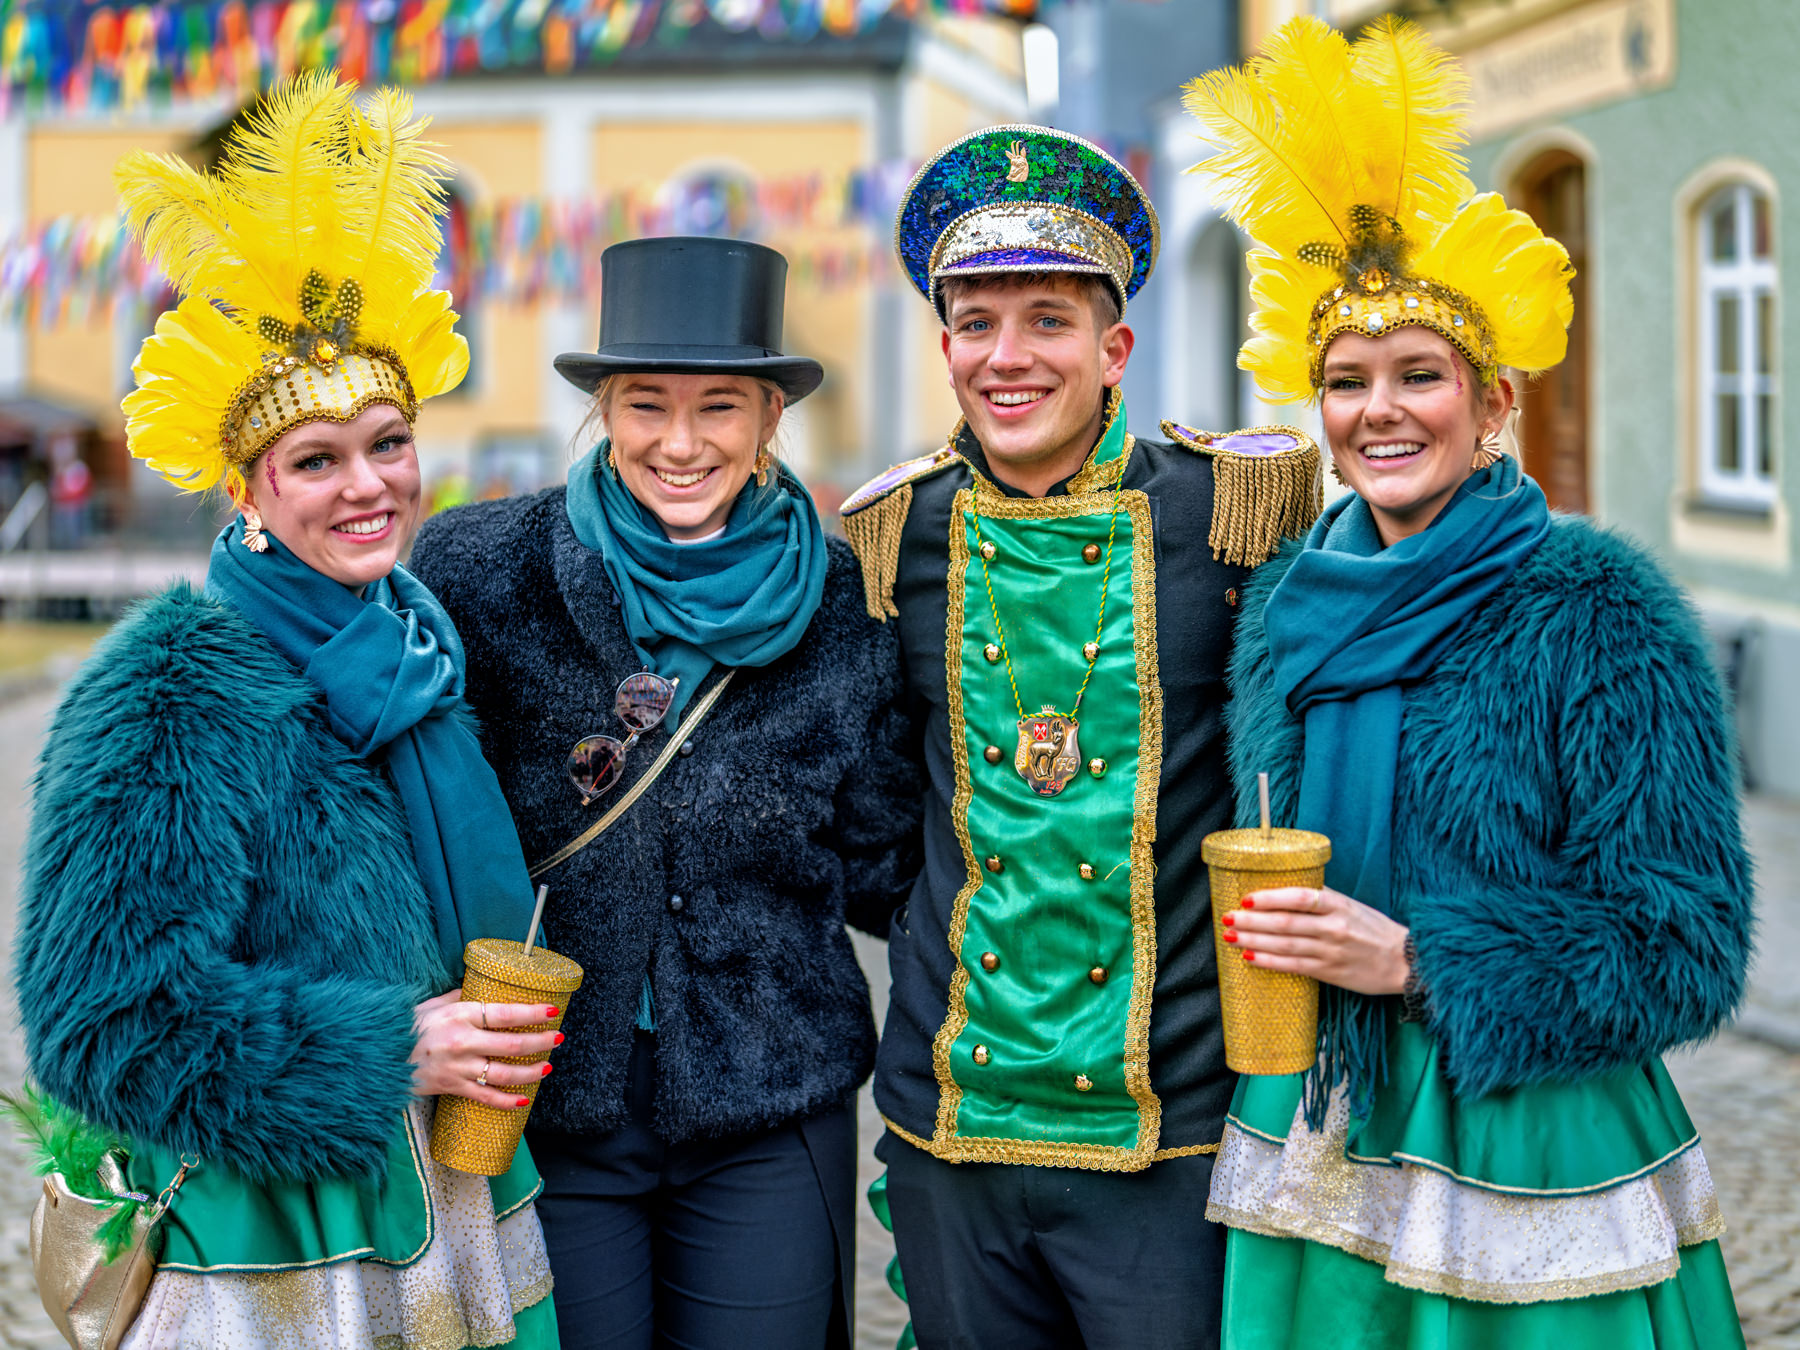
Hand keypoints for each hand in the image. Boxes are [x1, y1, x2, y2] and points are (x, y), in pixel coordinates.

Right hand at [410, 990, 564, 1109]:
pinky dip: (506, 1101)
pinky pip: (485, 1098)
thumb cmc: (405, 1027)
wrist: (376, 1057)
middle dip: (541, 1042)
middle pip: (512, 1045)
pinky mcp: (451, 1087)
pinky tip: (522, 1100)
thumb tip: (483, 985)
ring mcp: (458, 1067)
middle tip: (558, 1038)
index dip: (533, 1014)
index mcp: (460, 1015)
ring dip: (530, 1072)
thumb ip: (459, 995)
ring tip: (546, 1067)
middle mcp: (462, 1042)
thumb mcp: (433, 1004)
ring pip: (503, 1073)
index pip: (505, 1013)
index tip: (552, 1011)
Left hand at [1224, 886, 1409, 996]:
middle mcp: (1334, 927)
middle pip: (1285, 922)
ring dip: (1254, 940)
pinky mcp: (1330, 973)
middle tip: (1227, 917)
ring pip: (1285, 945)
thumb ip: (1322, 900)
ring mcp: (1331, 951)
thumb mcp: (1352, 906)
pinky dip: (1270, 961)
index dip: (1270, 897)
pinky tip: (1250, 957)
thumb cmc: (1374, 930)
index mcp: (1339, 905)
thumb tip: (1283, 892)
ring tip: (1231, 936)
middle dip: (1252, 920)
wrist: (1406, 962)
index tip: (1246, 897)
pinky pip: (1294, 967)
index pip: (1299, 897)